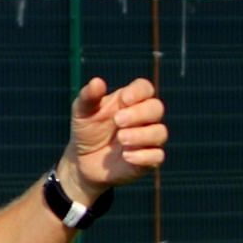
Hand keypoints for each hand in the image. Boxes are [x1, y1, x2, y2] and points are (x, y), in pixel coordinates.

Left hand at [62, 76, 165, 200]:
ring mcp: (147, 139)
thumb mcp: (82, 112)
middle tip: (118, 120)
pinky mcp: (147, 160)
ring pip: (160, 132)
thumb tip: (97, 81)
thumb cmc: (86, 130)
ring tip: (121, 138)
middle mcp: (143, 118)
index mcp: (129, 100)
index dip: (139, 92)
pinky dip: (144, 156)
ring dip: (142, 135)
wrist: (82, 161)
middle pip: (157, 108)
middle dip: (139, 113)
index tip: (124, 99)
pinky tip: (126, 156)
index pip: (145, 88)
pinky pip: (157, 156)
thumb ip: (88, 96)